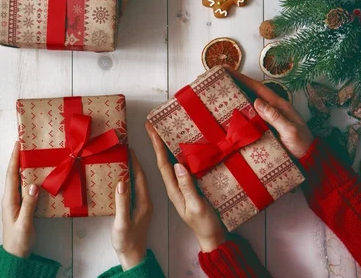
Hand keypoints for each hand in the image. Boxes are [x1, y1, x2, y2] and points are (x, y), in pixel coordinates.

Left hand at [2, 141, 38, 257]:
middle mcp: (11, 198)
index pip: (11, 175)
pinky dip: (29, 178)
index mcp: (9, 200)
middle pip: (14, 174)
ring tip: (31, 155)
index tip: (18, 144)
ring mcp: (15, 202)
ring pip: (19, 180)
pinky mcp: (21, 206)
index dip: (14, 159)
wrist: (16, 255)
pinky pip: (24, 188)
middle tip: (25, 144)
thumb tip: (33, 185)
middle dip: (18, 158)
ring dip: (23, 167)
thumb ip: (29, 205)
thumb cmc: (19, 240)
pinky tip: (36, 175)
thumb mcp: (25, 223)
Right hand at [112, 150, 151, 269]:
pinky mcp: (137, 209)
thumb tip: (122, 181)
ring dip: (131, 170)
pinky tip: (122, 177)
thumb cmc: (127, 242)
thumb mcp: (123, 222)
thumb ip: (122, 202)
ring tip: (123, 158)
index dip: (135, 162)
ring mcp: (142, 205)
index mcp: (144, 203)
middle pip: (140, 177)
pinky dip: (128, 180)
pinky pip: (134, 190)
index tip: (129, 148)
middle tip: (125, 149)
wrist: (132, 258)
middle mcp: (145, 202)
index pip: (141, 177)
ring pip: (137, 183)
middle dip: (134, 162)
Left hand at [146, 123, 225, 252]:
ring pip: (172, 162)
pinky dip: (179, 155)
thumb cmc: (203, 223)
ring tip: (163, 130)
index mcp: (172, 188)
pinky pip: (182, 167)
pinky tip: (181, 148)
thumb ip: (187, 187)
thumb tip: (178, 165)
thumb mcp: (196, 206)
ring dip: (166, 146)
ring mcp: (181, 186)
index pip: (161, 163)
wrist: (211, 237)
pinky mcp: (189, 187)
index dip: (156, 145)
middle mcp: (174, 185)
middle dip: (157, 141)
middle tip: (152, 123)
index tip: (149, 129)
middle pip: (164, 159)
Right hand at [225, 66, 312, 158]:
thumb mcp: (290, 130)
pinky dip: (238, 112)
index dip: (243, 78)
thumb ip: (276, 117)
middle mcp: (271, 109)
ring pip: (248, 103)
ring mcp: (267, 118)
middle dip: (236, 84)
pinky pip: (249, 116)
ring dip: (235, 97)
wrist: (308, 159)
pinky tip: (228, 114)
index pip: (258, 88)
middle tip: (220, 79)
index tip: (228, 70)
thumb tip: (257, 101)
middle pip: (251, 92)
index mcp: (278, 105)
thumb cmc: (301, 144)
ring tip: (220, 93)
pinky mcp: (264, 127)